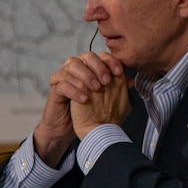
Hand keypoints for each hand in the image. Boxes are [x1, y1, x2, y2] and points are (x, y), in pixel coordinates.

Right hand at [34, 52, 125, 166]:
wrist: (80, 131)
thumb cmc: (96, 112)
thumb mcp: (111, 100)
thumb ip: (120, 89)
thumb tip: (132, 81)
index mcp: (91, 69)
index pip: (100, 55)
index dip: (110, 60)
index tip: (119, 72)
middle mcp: (77, 70)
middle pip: (85, 56)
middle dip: (98, 66)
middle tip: (106, 81)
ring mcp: (64, 78)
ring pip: (71, 65)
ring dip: (85, 75)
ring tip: (96, 89)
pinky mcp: (55, 91)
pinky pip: (61, 84)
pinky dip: (74, 90)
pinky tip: (85, 99)